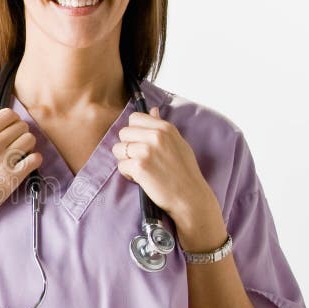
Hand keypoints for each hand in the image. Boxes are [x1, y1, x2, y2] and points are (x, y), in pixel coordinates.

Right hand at [0, 108, 41, 234]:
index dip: (12, 121)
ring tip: (22, 155)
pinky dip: (34, 160)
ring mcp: (4, 161)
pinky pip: (35, 159)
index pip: (7, 115)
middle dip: (21, 134)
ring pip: (30, 140)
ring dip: (28, 146)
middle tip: (16, 145)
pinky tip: (27, 166)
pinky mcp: (12, 178)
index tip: (11, 130)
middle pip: (21, 126)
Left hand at [112, 107, 224, 246]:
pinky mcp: (139, 166)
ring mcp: (146, 150)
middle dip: (127, 146)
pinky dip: (128, 174)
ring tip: (141, 169)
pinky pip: (120, 166)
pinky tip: (141, 179)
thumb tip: (152, 110)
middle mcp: (155, 135)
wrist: (190, 197)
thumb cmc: (184, 172)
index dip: (134, 132)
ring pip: (118, 149)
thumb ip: (162, 126)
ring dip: (125, 160)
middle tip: (141, 159)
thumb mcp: (178, 143)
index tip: (142, 144)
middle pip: (123, 133)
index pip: (134, 118)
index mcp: (165, 128)